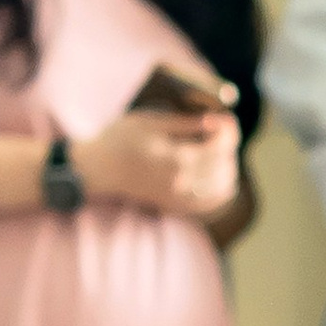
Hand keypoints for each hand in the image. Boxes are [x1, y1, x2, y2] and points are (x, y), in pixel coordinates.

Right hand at [72, 101, 240, 222]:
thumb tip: (216, 120)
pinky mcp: (173, 205)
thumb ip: (186, 123)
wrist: (97, 169)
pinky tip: (220, 179)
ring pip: (221, 187)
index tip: (224, 120)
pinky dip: (220, 192)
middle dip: (228, 147)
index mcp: (176, 157)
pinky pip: (208, 205)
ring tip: (219, 153)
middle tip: (221, 133)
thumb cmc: (120, 139)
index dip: (229, 131)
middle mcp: (181, 181)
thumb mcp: (151, 121)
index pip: (220, 147)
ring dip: (227, 168)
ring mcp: (177, 197)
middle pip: (225, 166)